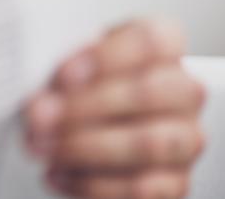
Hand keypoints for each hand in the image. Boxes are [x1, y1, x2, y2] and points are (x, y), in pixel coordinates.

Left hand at [23, 19, 207, 197]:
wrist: (87, 128)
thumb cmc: (80, 86)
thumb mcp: (69, 64)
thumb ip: (63, 72)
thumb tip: (42, 99)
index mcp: (163, 45)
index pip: (150, 41)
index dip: (106, 57)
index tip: (63, 74)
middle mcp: (184, 90)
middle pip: (147, 92)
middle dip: (83, 107)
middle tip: (38, 116)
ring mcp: (186, 138)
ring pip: (146, 143)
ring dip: (84, 147)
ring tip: (41, 146)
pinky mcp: (176, 181)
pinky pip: (140, 187)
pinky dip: (91, 183)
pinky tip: (57, 173)